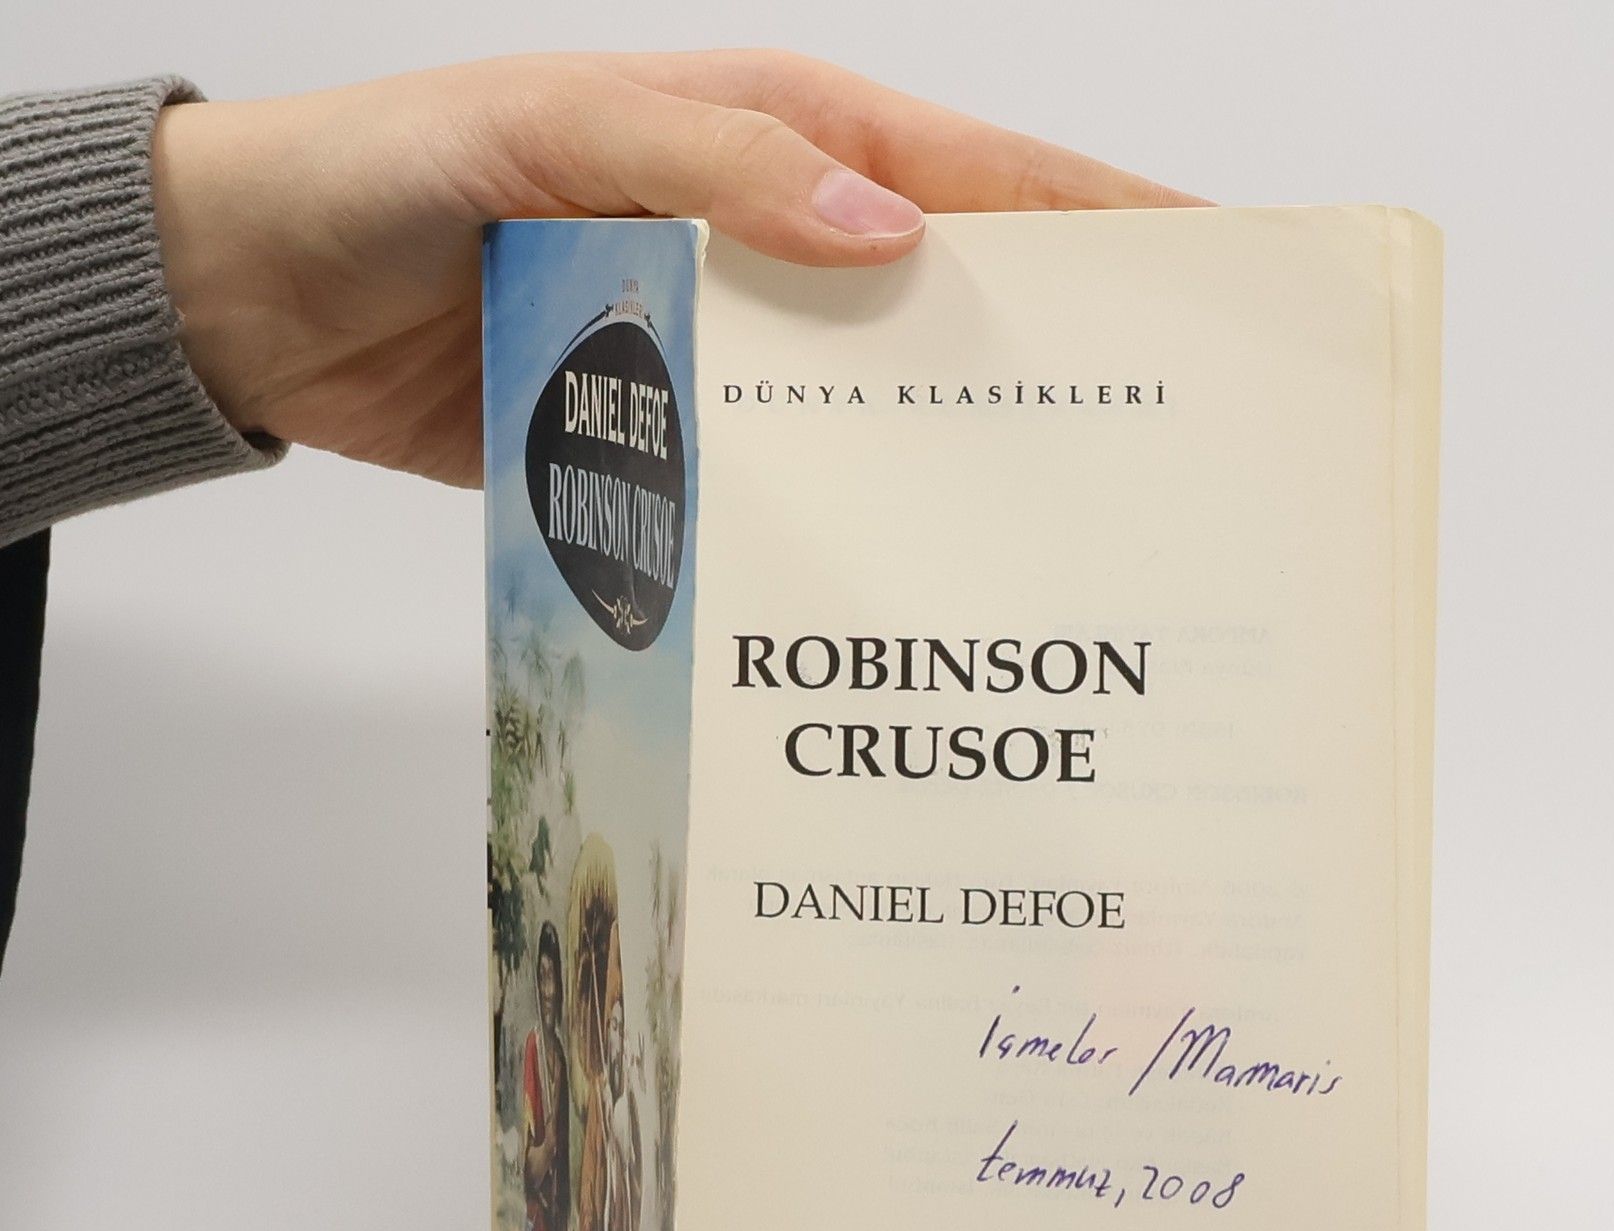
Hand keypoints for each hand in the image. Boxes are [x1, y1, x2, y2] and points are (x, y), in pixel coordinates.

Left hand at [149, 51, 1206, 483]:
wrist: (263, 296)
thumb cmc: (394, 173)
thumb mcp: (551, 129)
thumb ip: (708, 160)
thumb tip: (889, 225)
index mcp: (778, 140)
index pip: (979, 176)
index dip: (1105, 218)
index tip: (1218, 272)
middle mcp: (777, 248)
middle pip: (958, 307)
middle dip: (1065, 366)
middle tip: (1167, 454)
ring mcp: (734, 354)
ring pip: (881, 411)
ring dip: (959, 470)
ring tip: (1056, 550)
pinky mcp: (681, 445)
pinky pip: (788, 485)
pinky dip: (843, 526)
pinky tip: (894, 587)